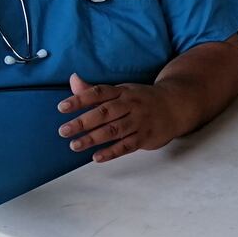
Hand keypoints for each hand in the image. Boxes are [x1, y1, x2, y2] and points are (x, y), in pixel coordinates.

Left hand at [57, 72, 176, 163]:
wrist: (176, 106)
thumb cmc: (142, 99)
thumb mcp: (121, 91)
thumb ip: (95, 90)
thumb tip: (73, 79)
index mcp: (122, 91)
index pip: (99, 93)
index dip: (80, 99)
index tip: (62, 108)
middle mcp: (131, 105)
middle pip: (105, 113)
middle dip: (83, 122)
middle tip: (64, 131)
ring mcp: (139, 121)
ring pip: (114, 130)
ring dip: (93, 138)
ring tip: (75, 145)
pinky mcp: (145, 137)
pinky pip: (127, 146)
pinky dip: (111, 152)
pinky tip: (97, 157)